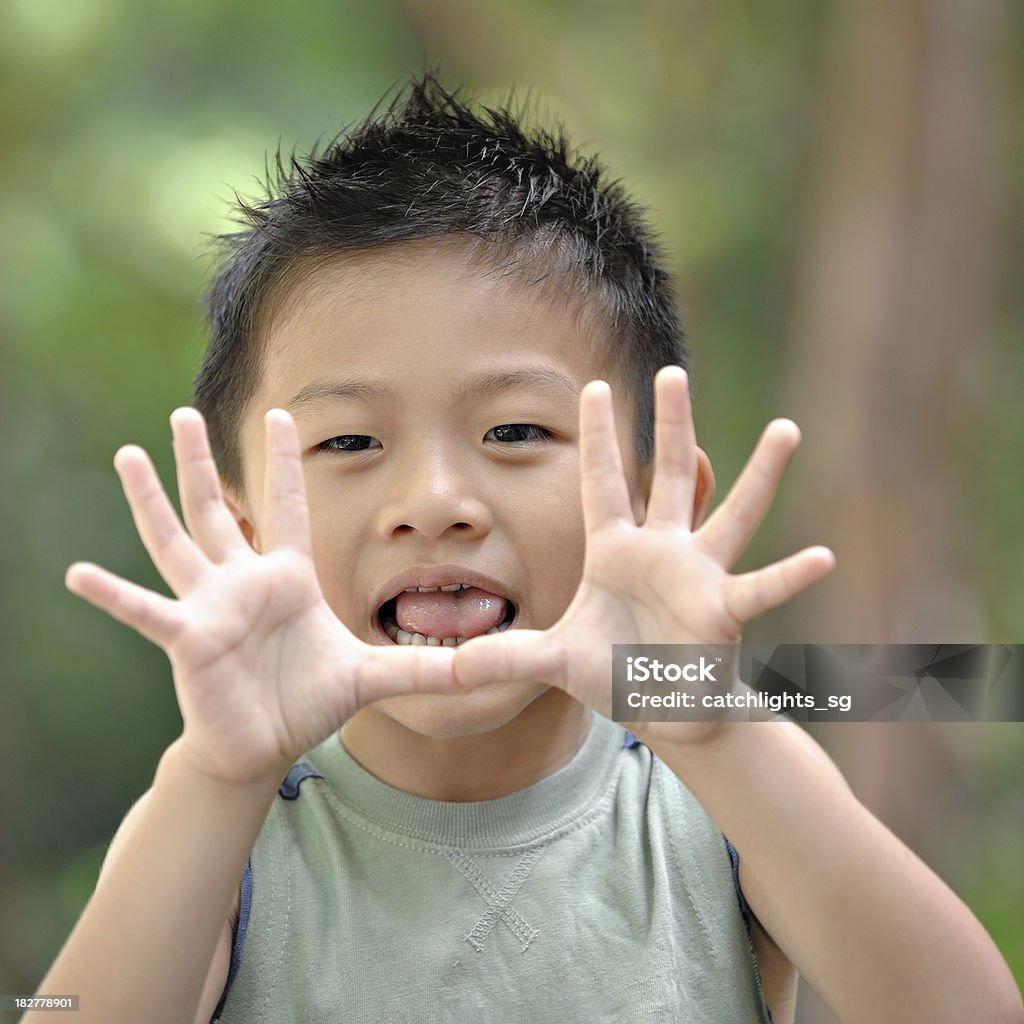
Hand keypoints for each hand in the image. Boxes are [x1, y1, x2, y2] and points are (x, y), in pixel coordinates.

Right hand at [66, 409, 461, 784]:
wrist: (264, 744)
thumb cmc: (308, 701)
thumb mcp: (371, 677)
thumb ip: (422, 670)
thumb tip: (479, 673)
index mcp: (288, 577)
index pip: (289, 506)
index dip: (286, 461)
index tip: (285, 411)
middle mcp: (245, 581)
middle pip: (220, 508)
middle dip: (203, 461)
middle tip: (184, 411)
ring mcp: (211, 606)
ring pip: (178, 540)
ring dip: (151, 500)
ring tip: (128, 454)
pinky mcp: (189, 640)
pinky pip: (146, 611)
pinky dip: (114, 595)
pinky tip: (77, 573)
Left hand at [453, 366, 834, 740]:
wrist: (660, 711)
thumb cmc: (613, 675)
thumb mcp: (554, 661)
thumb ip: (509, 657)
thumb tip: (450, 671)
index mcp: (615, 553)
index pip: (602, 482)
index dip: (597, 436)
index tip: (591, 383)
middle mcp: (661, 552)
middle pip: (669, 477)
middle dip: (671, 426)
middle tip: (674, 372)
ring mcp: (698, 578)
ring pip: (730, 516)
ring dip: (757, 475)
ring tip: (786, 429)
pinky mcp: (723, 613)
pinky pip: (760, 589)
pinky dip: (789, 576)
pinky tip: (822, 557)